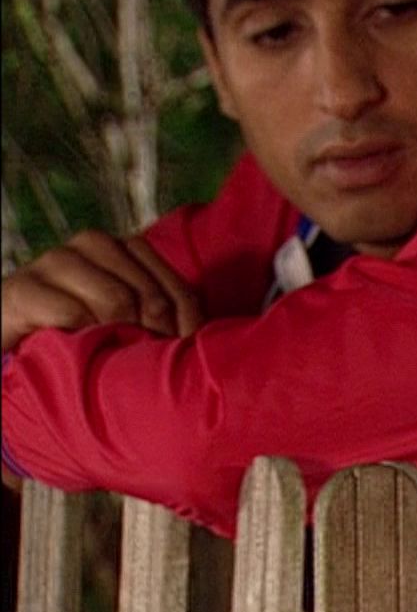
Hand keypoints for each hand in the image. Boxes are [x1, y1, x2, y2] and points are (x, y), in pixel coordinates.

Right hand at [1, 230, 202, 351]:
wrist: (9, 330)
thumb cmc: (76, 329)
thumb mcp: (126, 320)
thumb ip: (161, 317)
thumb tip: (202, 341)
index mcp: (127, 248)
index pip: (179, 290)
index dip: (188, 328)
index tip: (185, 359)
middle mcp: (94, 243)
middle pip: (151, 296)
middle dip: (156, 337)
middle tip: (148, 368)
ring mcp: (56, 260)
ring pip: (116, 301)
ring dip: (120, 338)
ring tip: (115, 361)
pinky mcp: (24, 288)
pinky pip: (72, 315)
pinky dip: (83, 339)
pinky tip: (81, 351)